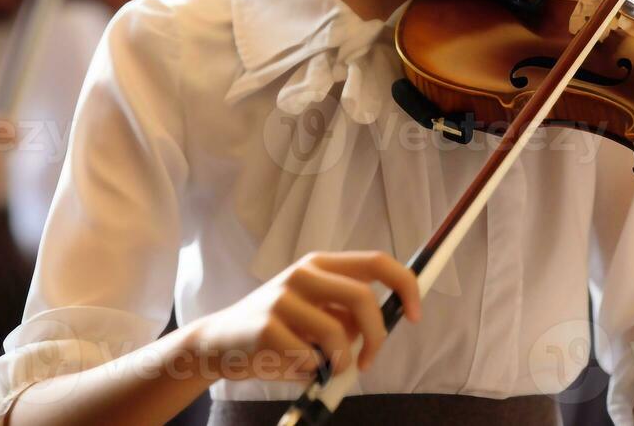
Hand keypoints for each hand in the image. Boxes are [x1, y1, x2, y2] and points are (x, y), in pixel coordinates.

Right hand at [189, 251, 421, 382]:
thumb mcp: (313, 311)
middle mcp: (303, 274)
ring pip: (338, 336)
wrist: (218, 343)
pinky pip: (310, 358)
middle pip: (364, 298)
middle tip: (369, 362)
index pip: (377, 261)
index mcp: (320, 264)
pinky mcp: (266, 326)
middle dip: (377, 337)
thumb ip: (346, 313)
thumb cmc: (276, 330)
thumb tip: (386, 324)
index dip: (406, 286)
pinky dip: (311, 372)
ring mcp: (282, 297)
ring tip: (324, 368)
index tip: (415, 316)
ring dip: (341, 362)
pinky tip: (292, 366)